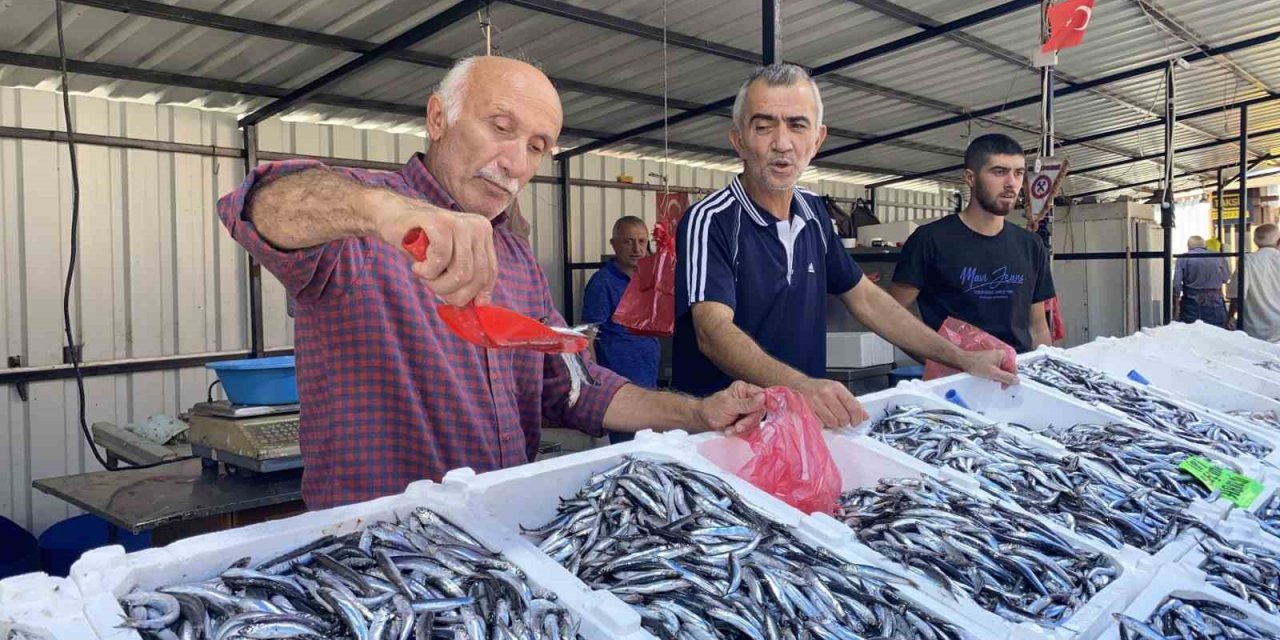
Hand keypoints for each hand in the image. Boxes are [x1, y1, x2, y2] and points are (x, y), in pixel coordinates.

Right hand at [379, 201, 497, 306]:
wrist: (391, 217)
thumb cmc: (421, 243)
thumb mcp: (449, 261)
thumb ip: (466, 277)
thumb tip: (481, 304)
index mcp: (483, 233)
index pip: (490, 271)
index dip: (478, 293)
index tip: (466, 304)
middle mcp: (477, 226)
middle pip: (476, 276)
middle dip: (453, 292)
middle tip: (434, 287)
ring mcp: (460, 223)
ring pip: (461, 273)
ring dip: (438, 284)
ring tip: (425, 276)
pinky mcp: (440, 223)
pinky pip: (441, 260)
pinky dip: (427, 271)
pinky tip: (418, 265)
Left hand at [697, 381, 766, 435]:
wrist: (702, 422)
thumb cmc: (712, 409)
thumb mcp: (729, 405)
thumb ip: (747, 403)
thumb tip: (763, 397)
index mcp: (744, 390)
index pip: (762, 394)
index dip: (769, 402)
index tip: (774, 408)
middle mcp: (748, 399)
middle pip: (761, 411)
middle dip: (748, 421)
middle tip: (737, 426)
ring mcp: (748, 412)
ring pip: (756, 422)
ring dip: (743, 428)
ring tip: (730, 429)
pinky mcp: (746, 423)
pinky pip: (751, 430)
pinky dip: (741, 433)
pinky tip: (730, 431)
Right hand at [794, 377, 868, 428]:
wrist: (800, 385)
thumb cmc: (820, 388)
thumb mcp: (838, 390)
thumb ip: (852, 403)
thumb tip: (864, 416)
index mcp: (837, 387)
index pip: (853, 407)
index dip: (857, 418)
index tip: (856, 421)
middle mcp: (827, 393)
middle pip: (844, 417)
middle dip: (844, 421)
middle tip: (842, 419)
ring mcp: (816, 402)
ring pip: (833, 423)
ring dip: (834, 423)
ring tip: (831, 417)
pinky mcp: (808, 411)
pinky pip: (822, 424)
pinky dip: (824, 423)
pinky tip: (823, 417)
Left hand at [960, 349, 1018, 385]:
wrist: (963, 362)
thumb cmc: (975, 364)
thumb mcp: (993, 373)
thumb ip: (1006, 377)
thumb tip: (1016, 381)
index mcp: (1004, 355)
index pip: (1013, 368)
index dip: (1011, 378)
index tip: (1006, 385)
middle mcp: (1001, 356)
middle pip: (1008, 370)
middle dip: (1003, 378)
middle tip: (998, 383)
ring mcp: (995, 359)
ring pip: (1002, 371)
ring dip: (998, 377)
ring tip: (991, 378)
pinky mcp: (990, 362)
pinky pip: (996, 370)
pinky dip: (994, 375)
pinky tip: (989, 377)